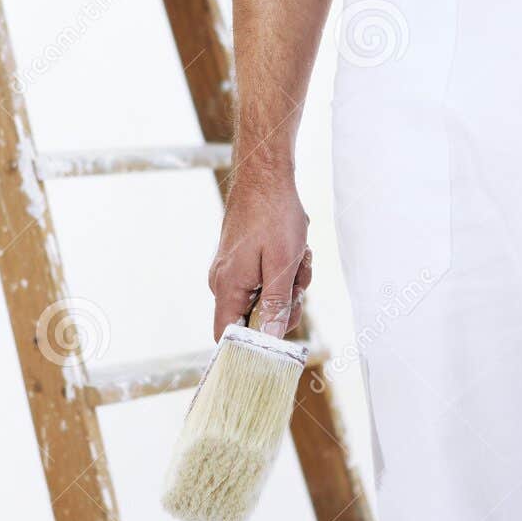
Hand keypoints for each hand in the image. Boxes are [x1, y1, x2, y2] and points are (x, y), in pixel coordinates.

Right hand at [208, 166, 312, 339]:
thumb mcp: (283, 265)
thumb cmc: (274, 215)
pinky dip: (284, 272)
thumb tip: (269, 338)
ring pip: (264, 298)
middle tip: (298, 283)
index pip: (226, 336)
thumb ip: (275, 305)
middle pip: (252, 319)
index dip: (251, 345)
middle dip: (283, 306)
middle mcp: (223, 283)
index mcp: (227, 287)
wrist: (265, 176)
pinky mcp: (242, 261)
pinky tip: (294, 252)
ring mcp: (232, 271)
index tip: (278, 336)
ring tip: (299, 258)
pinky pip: (264, 280)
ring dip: (289, 285)